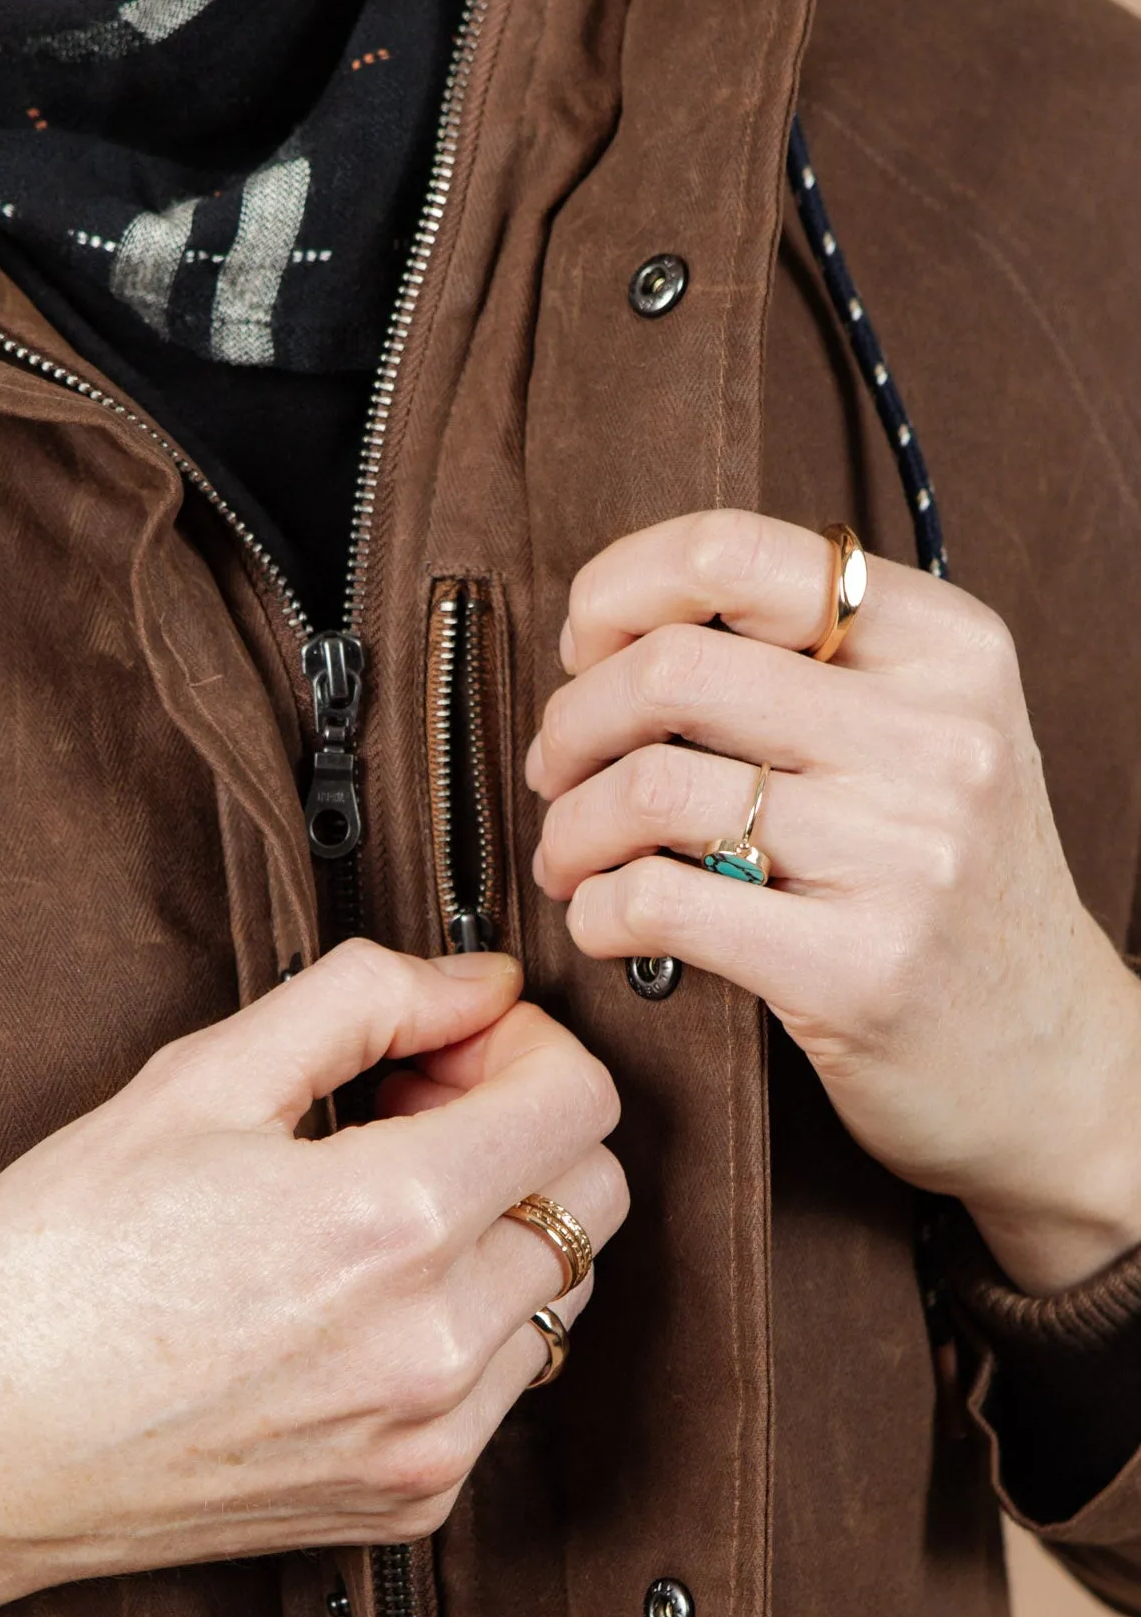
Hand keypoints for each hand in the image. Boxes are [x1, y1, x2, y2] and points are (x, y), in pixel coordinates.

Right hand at [0, 942, 625, 1616]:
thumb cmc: (51, 1267)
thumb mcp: (194, 1081)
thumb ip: (362, 1001)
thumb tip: (473, 984)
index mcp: (388, 1223)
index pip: (581, 1100)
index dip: (524, 1044)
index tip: (453, 1043)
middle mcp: (432, 1345)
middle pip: (597, 1194)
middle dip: (527, 1125)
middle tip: (414, 1108)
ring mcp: (429, 1439)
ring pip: (566, 1292)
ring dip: (505, 1225)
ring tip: (380, 1203)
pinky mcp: (409, 1504)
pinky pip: (508, 1384)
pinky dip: (470, 1322)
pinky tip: (365, 1296)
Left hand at [527, 509, 1140, 1294]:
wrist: (1058, 1063)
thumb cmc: (964, 897)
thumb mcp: (935, 741)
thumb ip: (813, 669)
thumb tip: (622, 633)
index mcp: (951, 650)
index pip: (738, 553)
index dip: (620, 590)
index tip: (585, 647)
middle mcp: (940, 737)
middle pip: (672, 668)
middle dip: (573, 721)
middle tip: (558, 769)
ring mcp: (905, 855)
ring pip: (650, 788)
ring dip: (570, 827)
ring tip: (571, 857)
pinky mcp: (855, 969)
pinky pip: (660, 903)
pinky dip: (597, 911)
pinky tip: (607, 921)